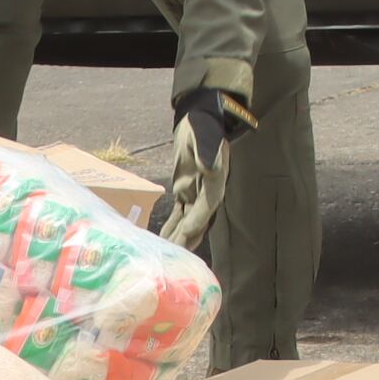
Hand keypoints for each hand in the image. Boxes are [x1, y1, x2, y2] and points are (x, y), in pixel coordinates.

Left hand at [160, 90, 254, 252]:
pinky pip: (179, 214)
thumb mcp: (204, 137)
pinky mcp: (186, 191)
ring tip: (167, 257)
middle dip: (187, 239)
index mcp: (215, 182)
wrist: (200, 119)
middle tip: (175, 259)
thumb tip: (209, 168)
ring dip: (179, 238)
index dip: (196, 222)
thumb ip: (206, 152)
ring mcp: (197, 194)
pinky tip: (163, 240)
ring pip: (188, 222)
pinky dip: (171, 227)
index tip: (184, 236)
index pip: (206, 206)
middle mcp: (208, 193)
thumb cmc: (203, 128)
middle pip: (198, 221)